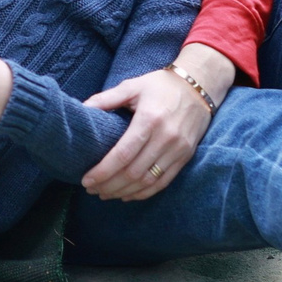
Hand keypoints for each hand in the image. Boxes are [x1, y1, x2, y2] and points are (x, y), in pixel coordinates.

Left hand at [80, 45, 233, 200]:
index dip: (103, 171)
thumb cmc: (161, 86)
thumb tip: (82, 108)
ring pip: (147, 181)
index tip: (86, 179)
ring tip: (104, 194)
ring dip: (123, 192)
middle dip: (109, 185)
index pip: (123, 154)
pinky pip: (163, 182)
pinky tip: (127, 195)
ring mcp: (178, 150)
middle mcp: (166, 138)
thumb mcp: (133, 86)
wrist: (199, 87)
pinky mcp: (185, 157)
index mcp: (149, 119)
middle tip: (91, 189)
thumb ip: (107, 98)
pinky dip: (143, 192)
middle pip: (133, 172)